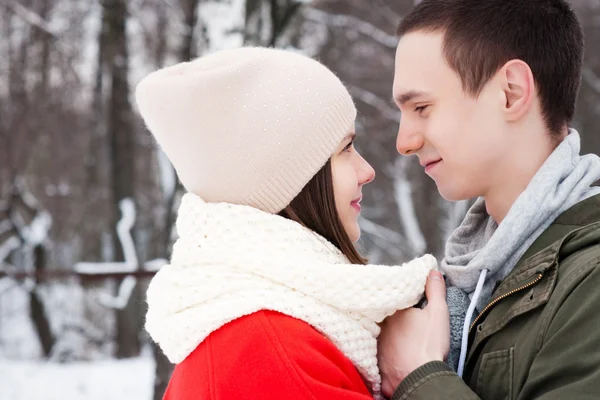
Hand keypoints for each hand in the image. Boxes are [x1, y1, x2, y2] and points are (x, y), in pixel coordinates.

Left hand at [377, 270, 449, 396]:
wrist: (420, 377)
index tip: (407, 306)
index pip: (392, 302)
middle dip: (392, 320)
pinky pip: (380, 358)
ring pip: (380, 338)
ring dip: (388, 338)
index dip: (399, 303)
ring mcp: (377, 347)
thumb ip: (435, 290)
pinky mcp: (378, 366)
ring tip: (400, 341)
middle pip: (384, 319)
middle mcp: (380, 328)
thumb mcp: (438, 312)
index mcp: (392, 312)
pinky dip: (386, 357)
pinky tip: (395, 359)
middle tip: (405, 326)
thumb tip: (432, 272)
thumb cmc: (429, 344)